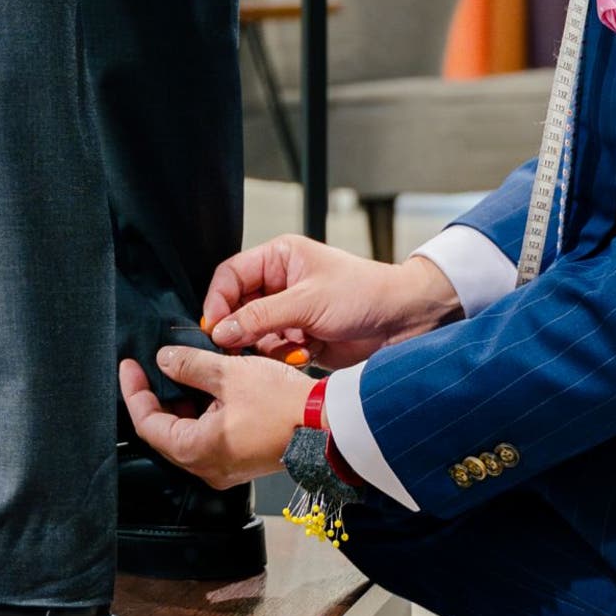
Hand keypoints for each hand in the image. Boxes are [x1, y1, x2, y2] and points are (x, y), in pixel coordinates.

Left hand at [121, 350, 311, 489]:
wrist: (329, 425)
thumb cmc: (283, 405)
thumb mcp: (230, 374)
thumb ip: (190, 366)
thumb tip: (165, 360)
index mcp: (197, 451)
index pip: (148, 423)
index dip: (135, 392)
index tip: (130, 368)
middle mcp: (208, 467)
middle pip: (165, 432)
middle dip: (157, 398)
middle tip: (152, 368)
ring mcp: (226, 467)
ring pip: (189, 435)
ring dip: (183, 404)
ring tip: (185, 372)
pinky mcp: (243, 461)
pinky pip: (211, 438)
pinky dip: (204, 413)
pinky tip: (211, 389)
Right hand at [201, 232, 458, 367]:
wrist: (403, 322)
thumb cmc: (364, 294)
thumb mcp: (307, 302)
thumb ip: (260, 317)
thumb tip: (219, 331)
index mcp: (279, 258)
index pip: (230, 276)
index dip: (217, 301)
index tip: (212, 327)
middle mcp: (279, 284)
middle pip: (236, 308)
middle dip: (238, 330)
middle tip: (236, 348)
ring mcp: (288, 313)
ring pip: (252, 334)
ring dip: (262, 347)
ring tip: (286, 349)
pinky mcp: (299, 338)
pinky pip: (272, 351)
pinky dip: (281, 357)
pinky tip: (303, 354)